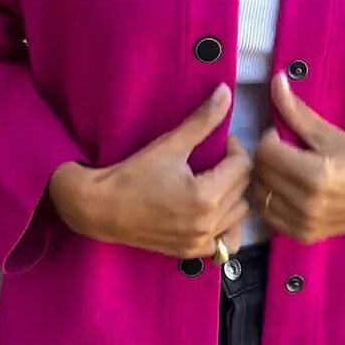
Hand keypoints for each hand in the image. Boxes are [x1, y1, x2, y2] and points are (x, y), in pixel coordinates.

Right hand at [48, 84, 251, 258]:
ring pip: (239, 213)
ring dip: (232, 195)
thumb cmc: (134, 173)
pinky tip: (211, 212)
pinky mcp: (192, 252)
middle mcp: (208, 223)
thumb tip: (227, 92)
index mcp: (206, 196)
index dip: (233, 148)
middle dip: (233, 169)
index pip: (242, 165)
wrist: (101, 208)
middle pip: (243, 188)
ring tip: (213, 182)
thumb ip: (202, 120)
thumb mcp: (170, 144)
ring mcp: (201, 242)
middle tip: (214, 159)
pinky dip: (224, 225)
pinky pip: (225, 242)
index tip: (218, 142)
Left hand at [248, 71, 344, 243]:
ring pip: (259, 196)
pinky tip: (284, 191)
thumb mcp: (328, 133)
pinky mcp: (303, 237)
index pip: (265, 152)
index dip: (270, 139)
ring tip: (282, 170)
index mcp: (314, 175)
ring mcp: (304, 224)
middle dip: (265, 158)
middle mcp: (307, 204)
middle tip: (281, 151)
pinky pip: (268, 217)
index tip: (284, 137)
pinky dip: (270, 202)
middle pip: (260, 173)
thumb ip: (297, 111)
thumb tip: (276, 80)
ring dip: (264, 180)